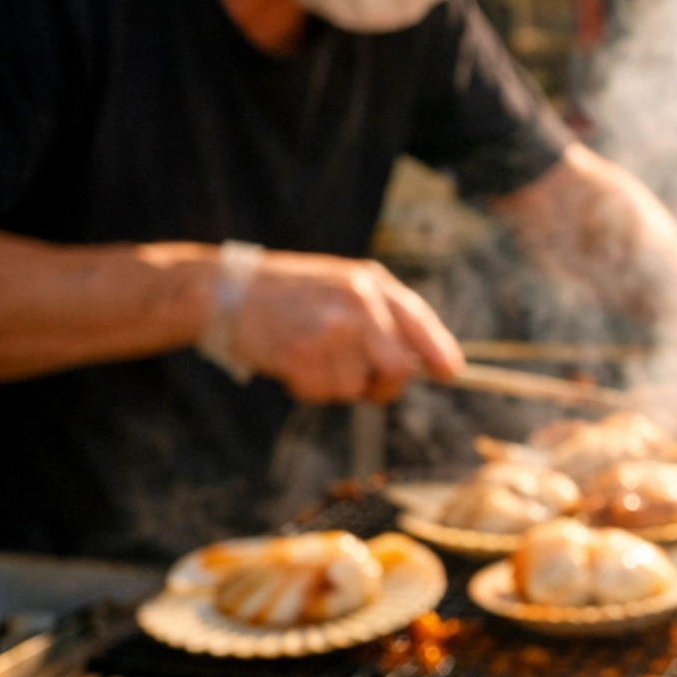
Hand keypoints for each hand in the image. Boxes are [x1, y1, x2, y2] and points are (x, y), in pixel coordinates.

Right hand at [230, 252, 462, 403]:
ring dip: (336, 385)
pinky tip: (291, 361)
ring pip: (356, 388)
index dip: (439, 352)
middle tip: (364, 384)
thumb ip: (380, 315)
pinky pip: (323, 394)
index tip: (450, 374)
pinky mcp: (303, 354)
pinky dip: (308, 388)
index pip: (418, 321)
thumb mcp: (340, 285)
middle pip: (398, 368)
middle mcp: (357, 302)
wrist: (225, 291)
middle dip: (384, 386)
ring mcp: (331, 328)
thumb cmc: (289, 294)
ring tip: (309, 355)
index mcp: (369, 282)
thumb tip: (422, 362)